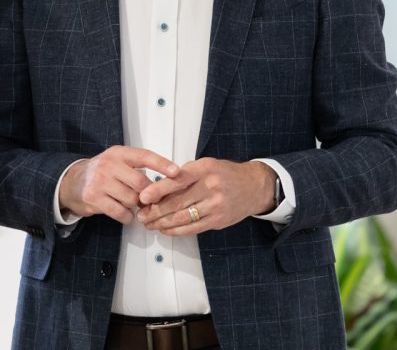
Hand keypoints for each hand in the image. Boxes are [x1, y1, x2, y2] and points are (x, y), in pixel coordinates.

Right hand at [58, 146, 179, 224]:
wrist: (72, 182)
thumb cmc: (102, 173)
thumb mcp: (118, 162)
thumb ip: (137, 169)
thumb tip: (164, 183)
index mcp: (118, 153)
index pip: (144, 156)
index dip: (162, 164)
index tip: (177, 172)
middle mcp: (108, 164)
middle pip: (141, 183)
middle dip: (148, 195)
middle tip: (149, 200)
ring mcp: (100, 181)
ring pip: (132, 199)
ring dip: (135, 206)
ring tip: (129, 204)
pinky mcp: (94, 198)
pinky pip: (121, 212)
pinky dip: (126, 217)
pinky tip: (123, 213)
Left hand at [136, 158, 275, 235]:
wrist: (254, 186)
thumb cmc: (224, 174)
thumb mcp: (204, 165)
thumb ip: (183, 175)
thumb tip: (157, 189)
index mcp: (204, 169)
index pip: (177, 180)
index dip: (158, 190)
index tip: (143, 197)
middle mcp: (210, 187)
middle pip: (178, 202)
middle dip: (156, 211)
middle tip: (141, 215)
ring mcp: (216, 205)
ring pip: (183, 218)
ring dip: (163, 223)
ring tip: (149, 224)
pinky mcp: (219, 220)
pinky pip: (193, 228)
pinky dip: (177, 231)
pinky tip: (166, 230)